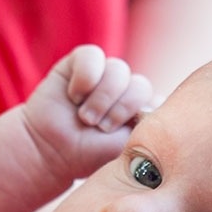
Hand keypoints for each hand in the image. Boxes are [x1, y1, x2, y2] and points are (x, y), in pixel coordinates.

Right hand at [21, 45, 153, 183]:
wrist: (49, 151)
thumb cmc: (88, 155)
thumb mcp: (124, 148)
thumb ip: (148, 127)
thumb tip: (162, 103)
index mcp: (142, 110)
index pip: (160, 99)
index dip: (142, 115)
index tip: (125, 134)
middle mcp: (126, 90)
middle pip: (140, 85)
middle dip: (120, 110)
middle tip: (101, 128)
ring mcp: (104, 75)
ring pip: (119, 70)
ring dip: (101, 98)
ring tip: (85, 117)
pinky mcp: (80, 63)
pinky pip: (93, 56)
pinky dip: (85, 77)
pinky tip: (74, 96)